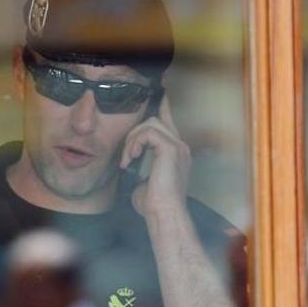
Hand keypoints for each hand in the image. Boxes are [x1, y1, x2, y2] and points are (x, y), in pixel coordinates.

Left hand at [119, 97, 190, 216]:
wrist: (163, 214)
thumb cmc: (153, 205)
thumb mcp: (144, 183)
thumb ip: (140, 170)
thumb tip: (130, 169)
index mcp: (176, 153)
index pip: (168, 122)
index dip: (162, 106)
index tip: (158, 93)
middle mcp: (180, 147)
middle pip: (155, 120)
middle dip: (134, 133)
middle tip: (127, 157)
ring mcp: (178, 147)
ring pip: (150, 124)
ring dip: (133, 139)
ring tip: (128, 159)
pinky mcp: (171, 149)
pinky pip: (148, 132)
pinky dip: (135, 143)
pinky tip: (132, 158)